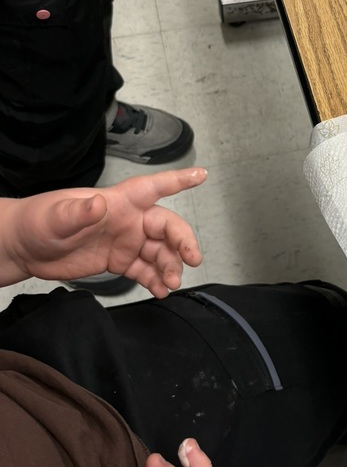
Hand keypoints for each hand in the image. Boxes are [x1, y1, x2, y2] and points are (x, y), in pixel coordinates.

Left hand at [0, 168, 205, 297]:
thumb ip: (78, 211)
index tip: (201, 175)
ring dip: (171, 267)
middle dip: (183, 242)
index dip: (178, 180)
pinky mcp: (119, 261)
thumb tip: (98, 204)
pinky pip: (145, 271)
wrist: (25, 248)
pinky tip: (161, 291)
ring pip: (160, 252)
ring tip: (171, 284)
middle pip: (166, 227)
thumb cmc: (38, 221)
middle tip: (191, 259)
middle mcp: (128, 220)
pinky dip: (156, 280)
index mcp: (118, 202)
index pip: (153, 187)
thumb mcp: (56, 216)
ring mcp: (125, 241)